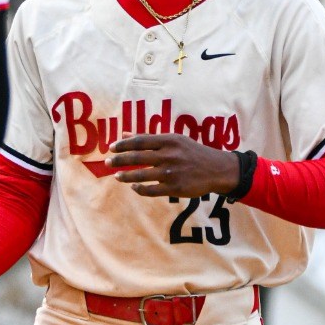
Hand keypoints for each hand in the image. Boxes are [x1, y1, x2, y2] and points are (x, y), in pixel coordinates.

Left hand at [107, 134, 240, 198]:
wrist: (216, 169)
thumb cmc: (192, 152)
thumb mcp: (174, 140)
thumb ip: (148, 138)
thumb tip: (124, 135)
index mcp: (169, 141)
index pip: (139, 141)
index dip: (122, 145)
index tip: (111, 147)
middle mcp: (169, 156)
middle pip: (136, 158)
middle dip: (119, 160)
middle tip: (107, 162)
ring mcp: (171, 173)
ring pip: (141, 176)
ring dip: (126, 176)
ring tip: (117, 176)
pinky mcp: (175, 188)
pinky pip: (151, 190)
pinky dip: (140, 189)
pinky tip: (134, 187)